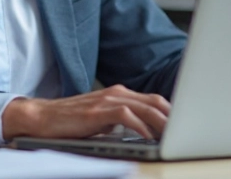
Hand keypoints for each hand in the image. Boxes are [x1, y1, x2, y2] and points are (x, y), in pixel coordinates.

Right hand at [1, 85, 170, 140]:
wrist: (42, 116)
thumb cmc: (70, 120)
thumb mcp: (102, 119)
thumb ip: (121, 120)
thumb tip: (144, 132)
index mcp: (119, 94)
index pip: (153, 100)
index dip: (171, 111)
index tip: (185, 124)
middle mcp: (116, 93)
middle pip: (154, 101)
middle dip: (173, 117)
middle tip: (188, 130)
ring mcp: (107, 100)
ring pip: (144, 107)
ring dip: (162, 122)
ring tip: (175, 135)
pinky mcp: (98, 111)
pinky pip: (127, 116)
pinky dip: (141, 127)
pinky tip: (148, 137)